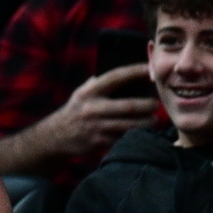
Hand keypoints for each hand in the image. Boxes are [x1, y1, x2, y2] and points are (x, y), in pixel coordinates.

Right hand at [24, 63, 159, 163]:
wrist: (55, 137)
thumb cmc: (75, 111)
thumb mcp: (81, 93)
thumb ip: (98, 83)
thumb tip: (124, 74)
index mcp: (90, 92)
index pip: (116, 77)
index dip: (134, 72)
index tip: (149, 69)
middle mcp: (93, 108)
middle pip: (128, 106)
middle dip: (147, 105)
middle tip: (157, 104)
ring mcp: (96, 127)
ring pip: (129, 125)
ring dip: (145, 123)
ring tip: (155, 120)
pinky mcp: (99, 143)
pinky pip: (122, 138)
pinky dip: (134, 136)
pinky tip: (143, 134)